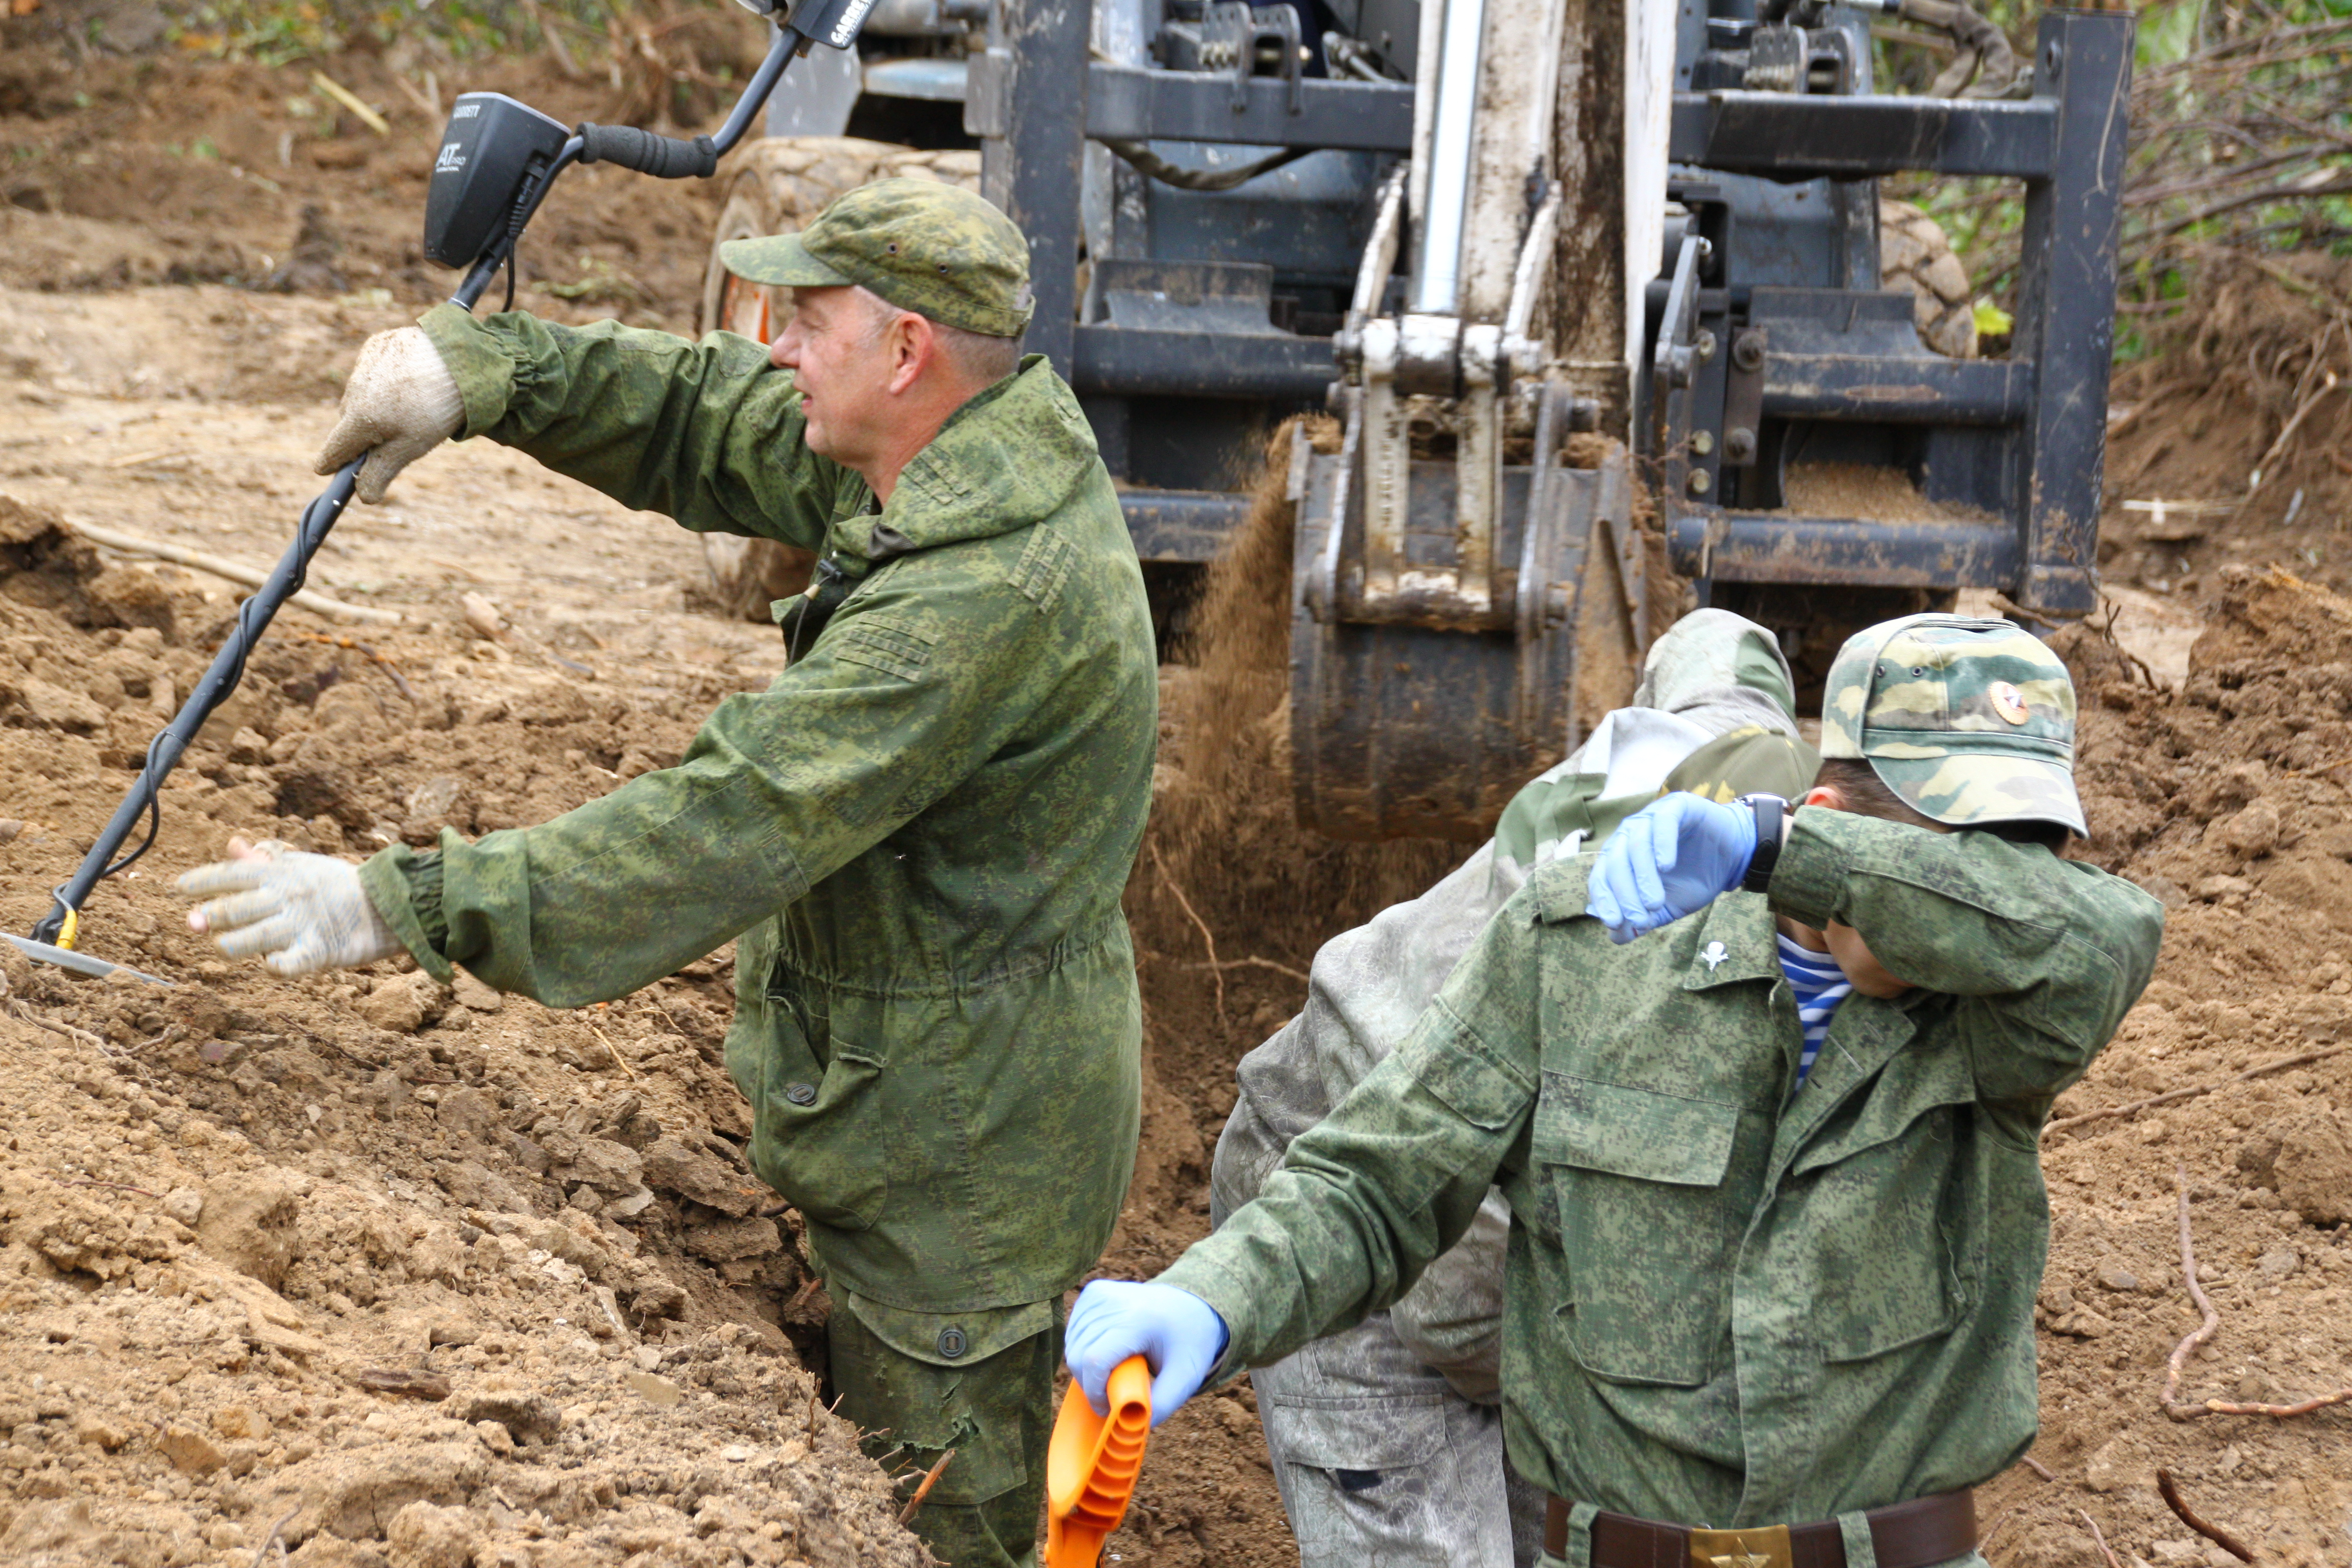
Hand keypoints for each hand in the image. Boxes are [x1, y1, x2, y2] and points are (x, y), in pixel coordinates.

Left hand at [180, 838, 405, 975]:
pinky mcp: (319, 951)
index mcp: (280, 874)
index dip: (201, 880)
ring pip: (256, 937)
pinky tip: (268, 964)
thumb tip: (231, 844)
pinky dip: (276, 965)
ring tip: (221, 946)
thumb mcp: (300, 865)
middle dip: (209, 915)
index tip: (179, 889)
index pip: (231, 875)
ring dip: (231, 944)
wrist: (387, 905)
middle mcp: (287, 897)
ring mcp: (302, 925)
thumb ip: (262, 860)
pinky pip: (289, 963)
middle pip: (237, 907)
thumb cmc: (335, 885)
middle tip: (192, 922)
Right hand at [314, 326, 463, 502]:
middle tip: (393, 436)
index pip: (335, 448)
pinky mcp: (378, 344)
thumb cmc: (438, 409)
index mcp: (359, 418)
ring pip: (362, 394)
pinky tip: (410, 380)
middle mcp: (353, 389)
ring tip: (410, 406)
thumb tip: (363, 496)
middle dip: (365, 433)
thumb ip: (381, 471)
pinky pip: (374, 370)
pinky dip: (386, 378)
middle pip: (350, 422)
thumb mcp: (410, 447)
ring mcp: (364, 363)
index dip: (331, 462)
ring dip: (376, 404)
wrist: (464, 358)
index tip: (325, 469)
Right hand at [1065, 1280, 1228, 1427]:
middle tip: (1113, 1393)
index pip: (1095, 1360)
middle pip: (1078, 1355)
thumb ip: (1161, 1405)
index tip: (1106, 1408)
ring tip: (1116, 1371)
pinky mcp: (1093, 1291)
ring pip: (1072, 1345)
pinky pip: (1073, 1331)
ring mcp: (1101, 1292)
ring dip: (1086, 1368)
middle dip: (1090, 1385)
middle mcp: (1115, 1300)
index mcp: (1139, 1320)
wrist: (1191, 1305)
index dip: (1094, 1392)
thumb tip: (1132, 1428)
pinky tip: (1107, 1351)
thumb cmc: (1188, 1343)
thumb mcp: (1185, 1378)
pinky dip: (1083, 1348)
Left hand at [1585, 792, 1756, 942]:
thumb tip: (1615, 937)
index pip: (1602, 877)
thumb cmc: (1695, 879)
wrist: (1733, 857)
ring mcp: (1651, 817)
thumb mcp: (1669, 907)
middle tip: (1639, 919)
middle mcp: (1630, 834)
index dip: (1605, 900)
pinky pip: (1662, 822)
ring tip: (1654, 902)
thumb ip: (1644, 919)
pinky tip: (1666, 866)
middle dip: (1624, 894)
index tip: (1615, 923)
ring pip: (1636, 844)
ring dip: (1643, 877)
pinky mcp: (1676, 806)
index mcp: (1622, 856)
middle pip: (1615, 862)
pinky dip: (1661, 844)